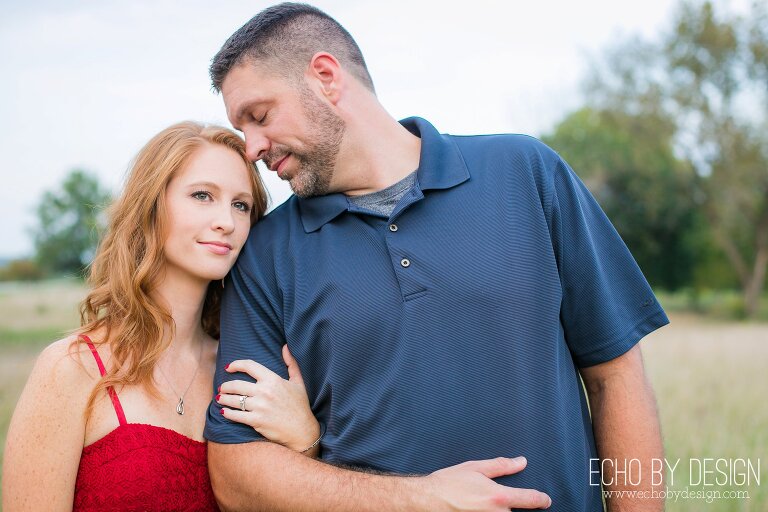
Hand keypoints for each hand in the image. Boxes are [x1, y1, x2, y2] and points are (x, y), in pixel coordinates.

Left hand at [217, 345, 320, 451]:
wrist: (302, 430)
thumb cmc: (300, 405)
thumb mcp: (298, 382)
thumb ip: (291, 363)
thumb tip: (285, 347)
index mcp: (273, 380)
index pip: (249, 366)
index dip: (236, 364)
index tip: (228, 367)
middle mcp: (264, 392)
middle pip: (236, 384)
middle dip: (225, 386)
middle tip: (221, 388)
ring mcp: (259, 407)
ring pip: (234, 400)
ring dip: (223, 398)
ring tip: (220, 398)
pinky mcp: (256, 421)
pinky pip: (236, 415)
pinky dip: (227, 413)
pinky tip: (224, 412)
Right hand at [418, 457, 551, 510]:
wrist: (427, 499)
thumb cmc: (448, 483)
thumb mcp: (475, 468)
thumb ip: (501, 466)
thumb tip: (520, 462)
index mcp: (498, 496)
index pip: (530, 499)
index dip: (541, 499)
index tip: (545, 500)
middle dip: (509, 506)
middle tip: (492, 499)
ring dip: (499, 510)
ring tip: (481, 502)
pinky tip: (478, 507)